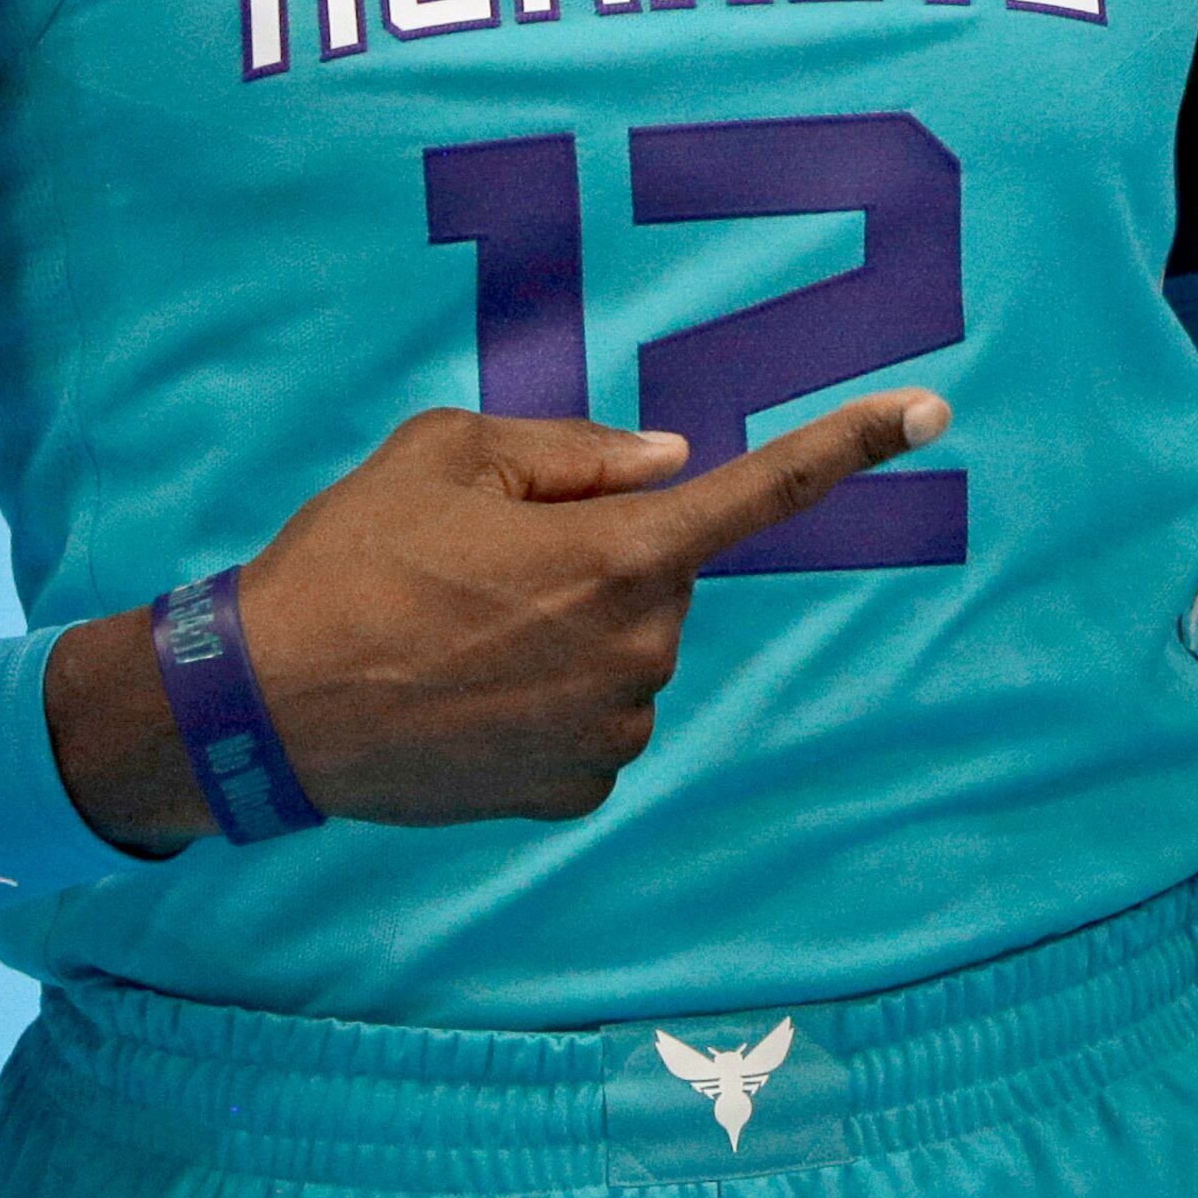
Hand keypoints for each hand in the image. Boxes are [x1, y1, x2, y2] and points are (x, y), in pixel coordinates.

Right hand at [193, 391, 945, 831]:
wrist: (266, 705)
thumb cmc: (351, 557)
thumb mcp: (450, 453)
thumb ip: (575, 453)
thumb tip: (667, 463)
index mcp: (620, 553)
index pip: (762, 491)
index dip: (850, 443)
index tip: (931, 408)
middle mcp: (639, 651)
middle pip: (656, 575)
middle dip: (594, 557)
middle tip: (477, 562)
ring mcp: (611, 732)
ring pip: (625, 651)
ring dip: (566, 631)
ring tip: (450, 630)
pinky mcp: (573, 790)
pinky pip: (592, 720)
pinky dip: (545, 698)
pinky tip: (462, 691)